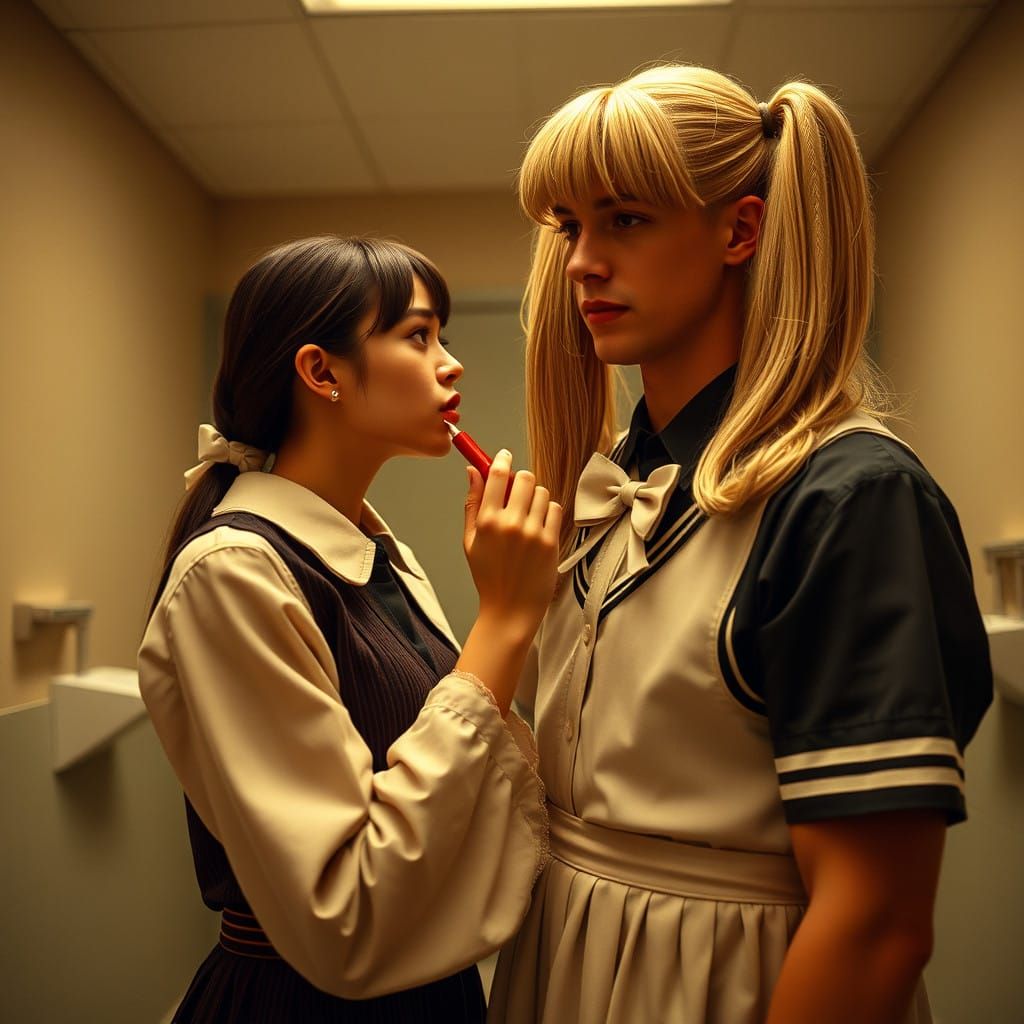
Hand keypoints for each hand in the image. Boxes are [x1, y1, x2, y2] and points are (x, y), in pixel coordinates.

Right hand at [462, 450, 561, 637]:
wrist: (509, 610)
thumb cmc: (489, 577)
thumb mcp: (471, 540)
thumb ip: (472, 503)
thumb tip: (473, 471)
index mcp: (487, 522)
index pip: (497, 475)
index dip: (501, 460)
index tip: (504, 456)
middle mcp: (511, 524)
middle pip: (524, 478)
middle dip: (520, 480)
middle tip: (516, 492)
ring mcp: (533, 533)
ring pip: (541, 492)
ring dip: (535, 498)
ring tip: (527, 516)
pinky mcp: (551, 542)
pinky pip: (555, 509)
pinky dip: (548, 512)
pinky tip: (539, 526)